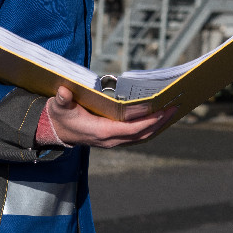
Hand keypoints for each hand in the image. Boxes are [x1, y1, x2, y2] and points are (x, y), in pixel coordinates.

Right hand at [45, 86, 175, 147]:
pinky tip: (160, 118)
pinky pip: (138, 136)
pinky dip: (150, 128)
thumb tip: (63, 91)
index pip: (131, 129)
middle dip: (160, 122)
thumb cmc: (60, 116)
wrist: (56, 131)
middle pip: (142, 134)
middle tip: (175, 107)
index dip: (148, 121)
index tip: (162, 111)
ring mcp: (114, 141)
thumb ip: (62, 99)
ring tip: (172, 111)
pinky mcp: (115, 139)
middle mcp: (111, 139)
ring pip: (142, 137)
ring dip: (158, 126)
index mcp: (101, 131)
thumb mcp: (58, 106)